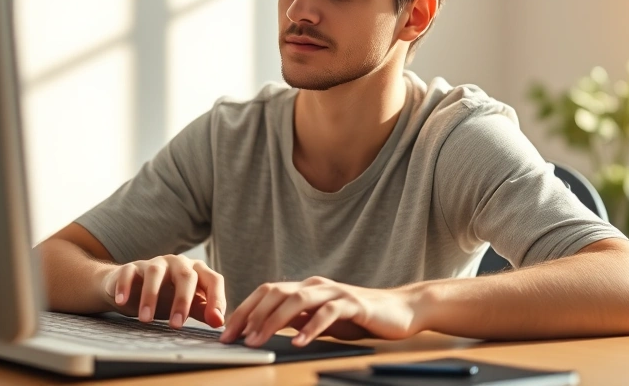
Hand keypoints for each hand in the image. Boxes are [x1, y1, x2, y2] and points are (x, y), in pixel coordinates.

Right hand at [101, 255, 225, 327]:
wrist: (133, 289)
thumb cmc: (167, 297)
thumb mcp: (188, 304)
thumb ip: (204, 311)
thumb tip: (219, 322)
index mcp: (197, 271)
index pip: (213, 280)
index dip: (217, 299)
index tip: (214, 321)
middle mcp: (178, 263)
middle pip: (186, 276)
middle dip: (182, 301)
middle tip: (176, 326)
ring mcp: (155, 263)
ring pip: (155, 273)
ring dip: (150, 296)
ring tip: (146, 320)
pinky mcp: (132, 267)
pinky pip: (129, 273)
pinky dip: (125, 286)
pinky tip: (123, 301)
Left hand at [219, 276, 420, 346]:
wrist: (402, 308)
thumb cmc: (361, 317)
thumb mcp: (323, 321)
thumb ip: (300, 322)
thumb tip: (268, 332)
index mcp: (307, 288)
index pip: (267, 293)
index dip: (244, 310)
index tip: (226, 331)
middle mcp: (317, 286)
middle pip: (275, 293)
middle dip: (250, 315)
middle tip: (233, 337)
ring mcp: (335, 292)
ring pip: (297, 300)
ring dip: (273, 321)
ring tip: (258, 341)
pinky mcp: (354, 303)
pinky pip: (328, 313)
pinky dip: (311, 328)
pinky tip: (299, 342)